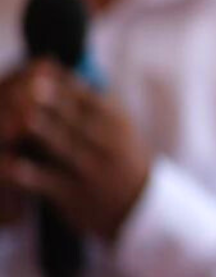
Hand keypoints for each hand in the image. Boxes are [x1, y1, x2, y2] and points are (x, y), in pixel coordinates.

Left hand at [0, 63, 151, 242]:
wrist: (140, 207)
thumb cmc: (119, 159)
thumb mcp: (118, 126)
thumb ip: (90, 101)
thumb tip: (52, 69)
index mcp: (116, 122)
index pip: (88, 96)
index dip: (62, 84)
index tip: (36, 72)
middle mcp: (107, 143)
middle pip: (75, 118)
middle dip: (50, 102)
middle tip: (26, 87)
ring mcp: (91, 170)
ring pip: (64, 147)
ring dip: (42, 132)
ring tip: (22, 118)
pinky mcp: (75, 195)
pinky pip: (49, 182)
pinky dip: (29, 174)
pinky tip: (11, 166)